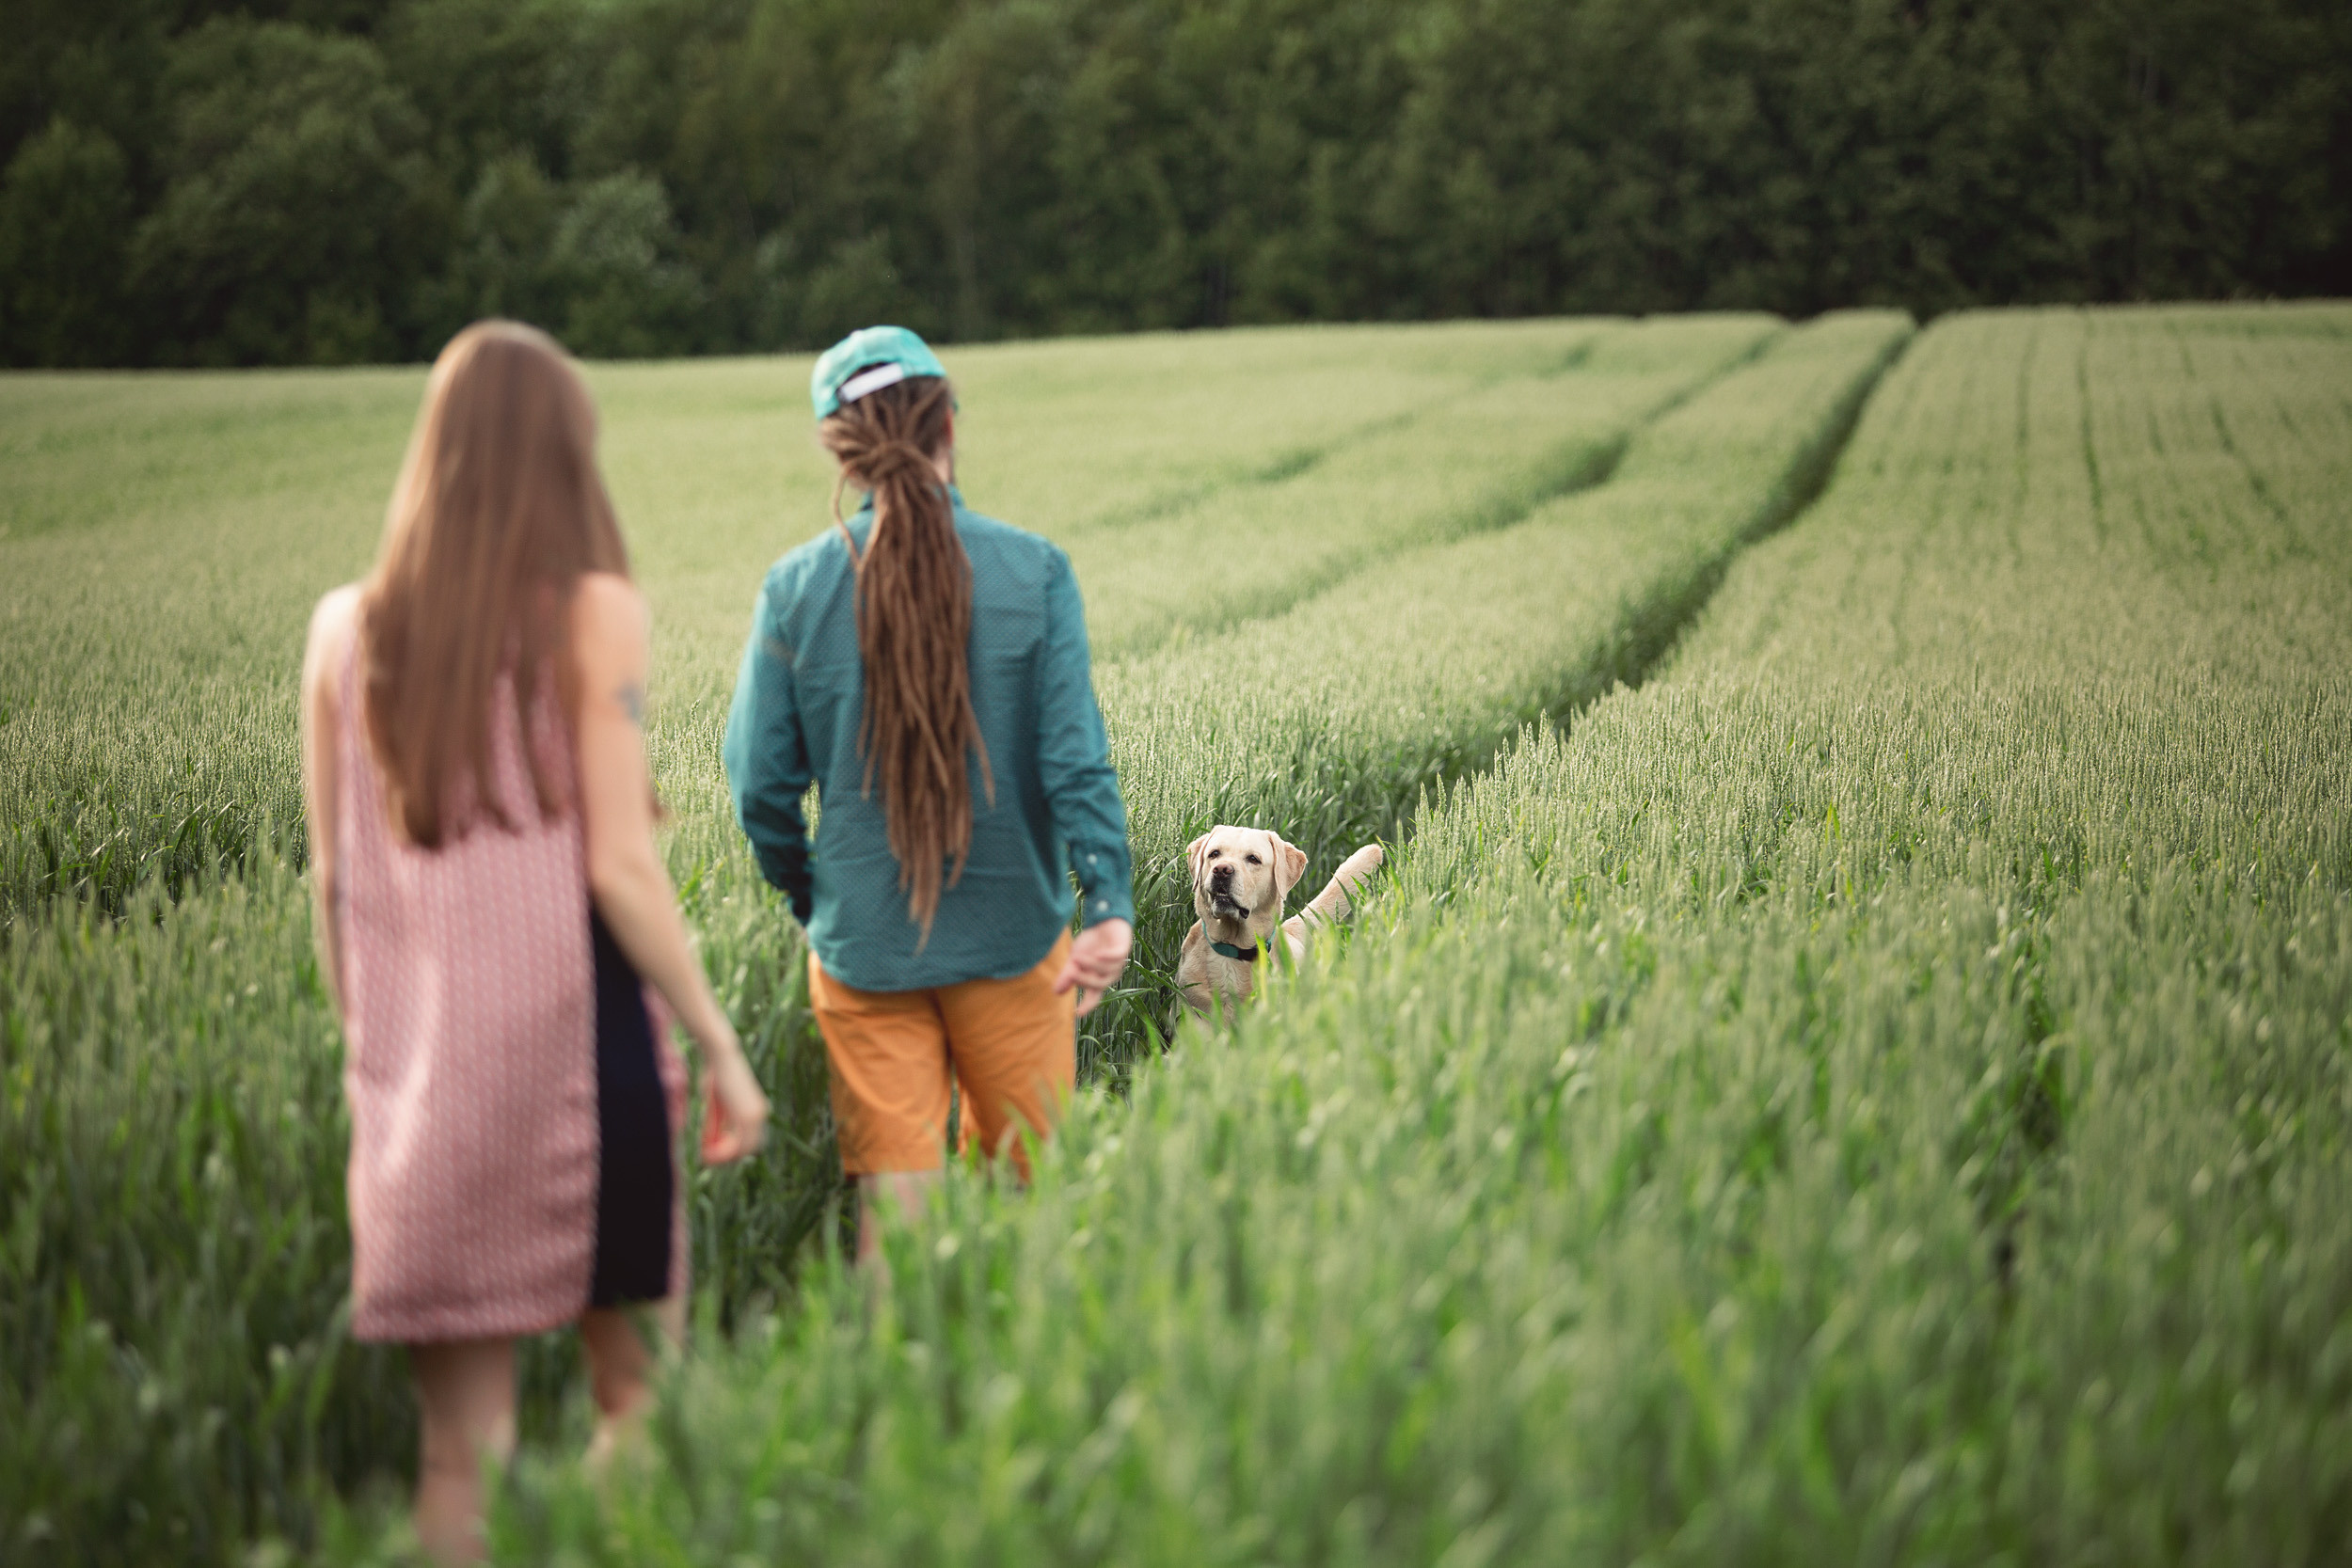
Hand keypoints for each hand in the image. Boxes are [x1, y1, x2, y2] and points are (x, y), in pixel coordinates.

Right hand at [699, 1038, 769, 1164]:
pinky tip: (708, 1154)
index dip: (728, 1151)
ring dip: (724, 1157)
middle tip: (706, 1159)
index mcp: (755, 1110)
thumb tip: (707, 1149)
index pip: (747, 1140)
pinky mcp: (748, 1116)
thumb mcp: (714, 1106)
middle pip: (747, 1148)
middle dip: (726, 1156)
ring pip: (743, 1150)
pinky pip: (739, 1145)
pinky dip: (724, 1153)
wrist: (721, 1056)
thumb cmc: (716, 1075)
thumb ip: (715, 1127)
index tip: (709, 1154)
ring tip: (705, 1157)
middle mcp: (760, 1114)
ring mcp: (756, 1116)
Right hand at [1054, 918, 1132, 1018]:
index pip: (1093, 997)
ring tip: (1076, 956)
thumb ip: (1068, 975)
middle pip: (1098, 984)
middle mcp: (1109, 975)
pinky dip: (1108, 957)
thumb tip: (1056, 992)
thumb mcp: (1075, 960)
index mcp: (1097, 980)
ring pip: (1105, 970)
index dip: (1087, 1005)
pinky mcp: (1123, 949)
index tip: (1078, 1013)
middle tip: (1072, 971)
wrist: (1105, 923)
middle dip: (1084, 979)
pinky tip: (1099, 954)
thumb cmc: (1090, 945)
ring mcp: (1117, 964)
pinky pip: (1117, 956)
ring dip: (1090, 964)